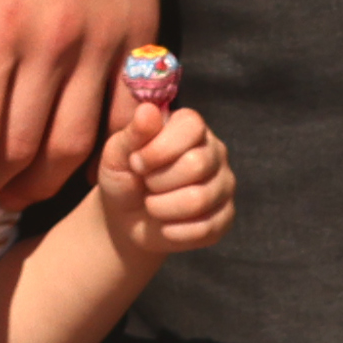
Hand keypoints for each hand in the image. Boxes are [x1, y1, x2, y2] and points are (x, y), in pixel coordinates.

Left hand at [94, 95, 237, 268]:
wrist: (127, 217)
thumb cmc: (124, 175)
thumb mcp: (118, 153)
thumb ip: (133, 133)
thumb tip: (148, 111)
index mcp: (191, 127)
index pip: (192, 127)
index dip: (160, 148)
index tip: (137, 162)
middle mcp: (214, 152)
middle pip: (197, 165)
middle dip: (158, 181)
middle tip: (146, 184)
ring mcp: (224, 185)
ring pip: (199, 199)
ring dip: (163, 208)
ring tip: (152, 204)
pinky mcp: (225, 217)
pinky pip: (204, 229)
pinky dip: (174, 231)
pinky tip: (165, 224)